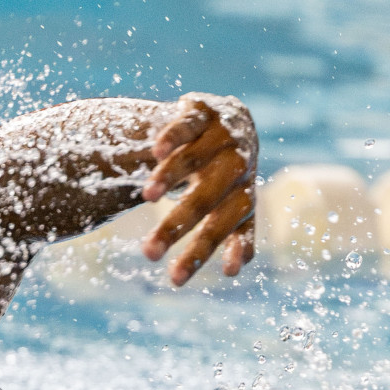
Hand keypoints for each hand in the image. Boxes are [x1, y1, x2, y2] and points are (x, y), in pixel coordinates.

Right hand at [140, 93, 257, 284]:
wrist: (229, 121)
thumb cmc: (224, 177)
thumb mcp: (231, 206)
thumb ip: (234, 235)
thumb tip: (236, 270)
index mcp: (243, 195)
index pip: (223, 228)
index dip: (203, 250)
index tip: (179, 278)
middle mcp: (237, 166)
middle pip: (205, 200)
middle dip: (176, 226)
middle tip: (148, 254)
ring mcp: (222, 136)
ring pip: (194, 159)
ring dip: (170, 177)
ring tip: (147, 198)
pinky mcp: (203, 111)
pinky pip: (188, 124)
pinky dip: (173, 138)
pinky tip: (156, 152)